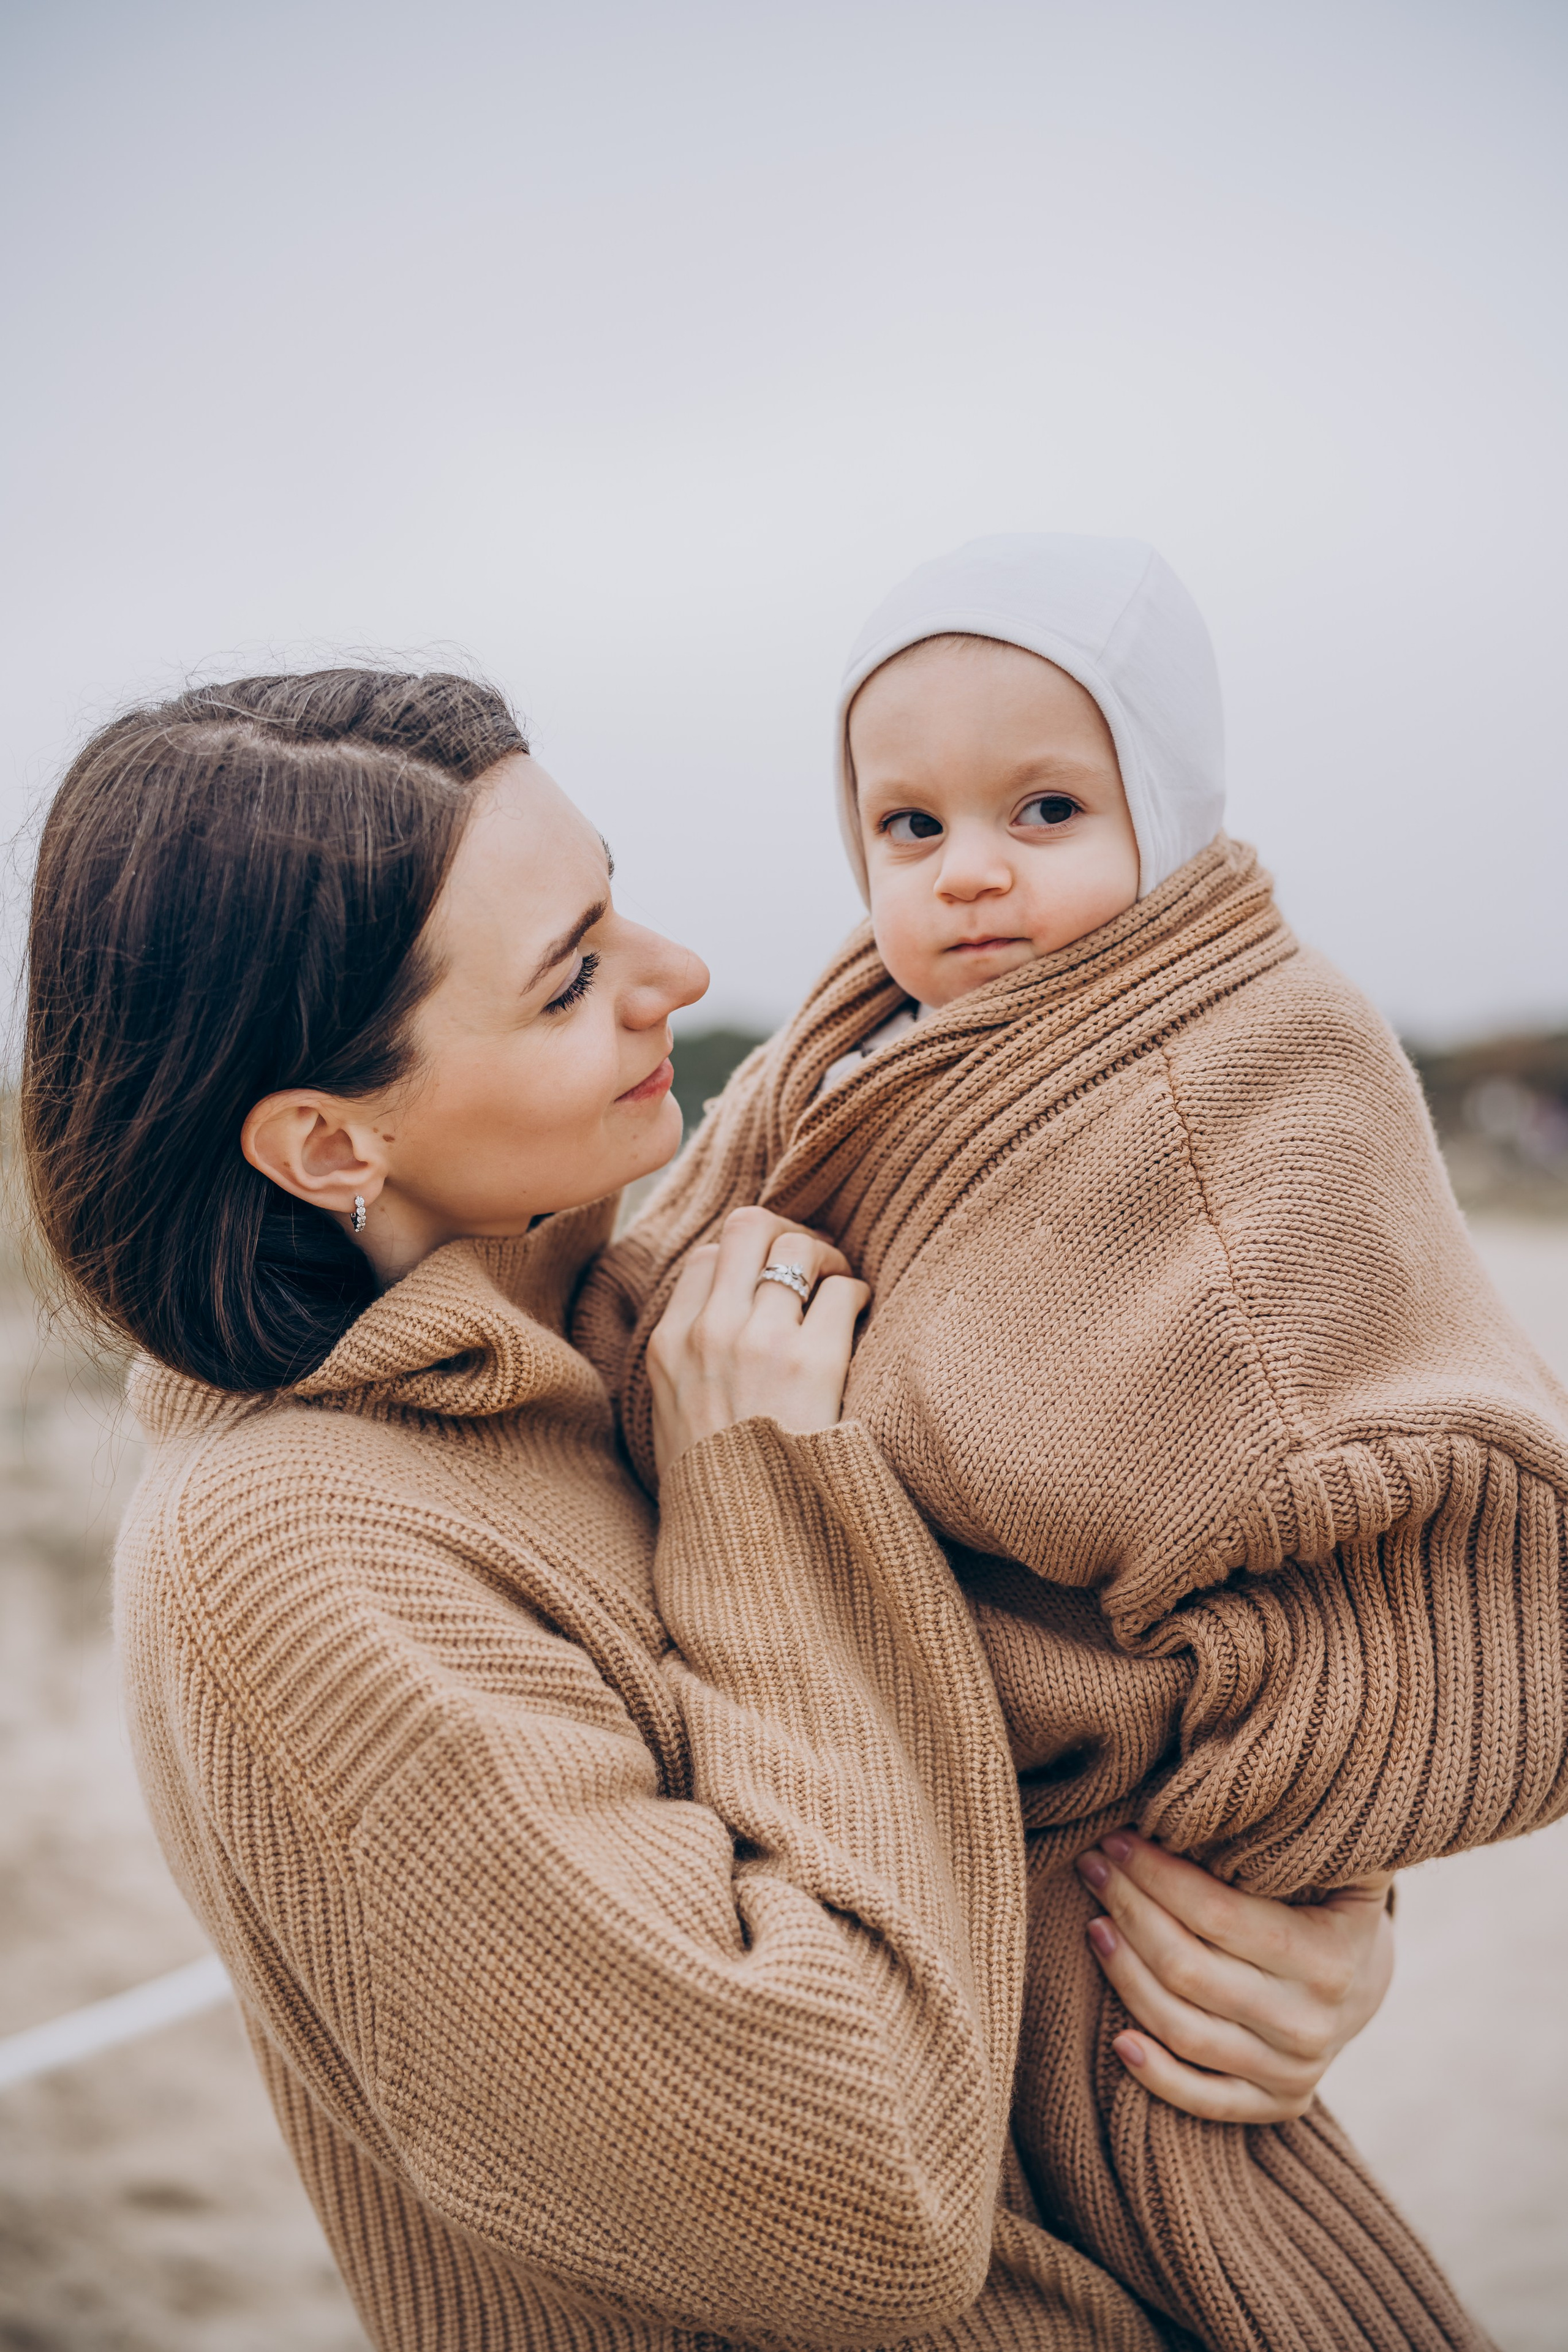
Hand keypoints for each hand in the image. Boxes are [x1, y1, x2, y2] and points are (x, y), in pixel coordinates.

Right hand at [648, 1207, 870, 1475]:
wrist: (745, 1539)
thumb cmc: (718, 1486)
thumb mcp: (672, 1417)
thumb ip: (689, 1363)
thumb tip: (720, 1326)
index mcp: (669, 1344)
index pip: (706, 1257)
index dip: (746, 1258)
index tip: (771, 1281)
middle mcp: (709, 1332)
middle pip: (748, 1228)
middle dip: (787, 1235)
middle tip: (812, 1267)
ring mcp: (759, 1342)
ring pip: (799, 1248)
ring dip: (828, 1260)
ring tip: (840, 1290)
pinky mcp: (812, 1363)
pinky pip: (843, 1291)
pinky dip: (856, 1295)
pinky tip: (859, 1322)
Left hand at [1075, 1829, 1394, 2121]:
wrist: (1365, 1983)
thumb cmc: (1330, 1902)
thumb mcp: (1342, 1864)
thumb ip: (1315, 1831)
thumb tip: (1285, 1779)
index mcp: (1328, 1959)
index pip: (1219, 1916)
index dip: (1158, 1876)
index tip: (1117, 1839)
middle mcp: (1311, 2025)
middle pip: (1190, 1970)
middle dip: (1130, 1910)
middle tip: (1092, 1866)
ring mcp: (1293, 2073)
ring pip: (1184, 2029)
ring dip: (1126, 1974)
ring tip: (1093, 1923)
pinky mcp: (1274, 2104)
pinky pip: (1203, 2099)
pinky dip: (1157, 2074)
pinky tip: (1117, 2037)